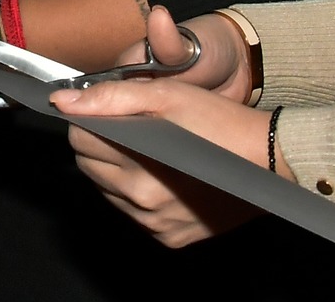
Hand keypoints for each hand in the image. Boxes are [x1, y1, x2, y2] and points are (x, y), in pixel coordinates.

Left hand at [54, 8, 269, 247]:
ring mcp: (156, 223)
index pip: (80, 138)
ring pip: (108, 191)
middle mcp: (143, 200)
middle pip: (88, 166)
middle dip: (100, 144)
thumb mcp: (167, 95)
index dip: (89, 119)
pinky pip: (134, 214)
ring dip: (117, 169)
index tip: (109, 112)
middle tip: (131, 129)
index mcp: (138, 162)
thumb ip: (111, 97)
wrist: (272, 162)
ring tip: (149, 151)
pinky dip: (137, 194)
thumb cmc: (222, 124)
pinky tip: (162, 175)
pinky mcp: (171, 237)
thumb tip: (62, 101)